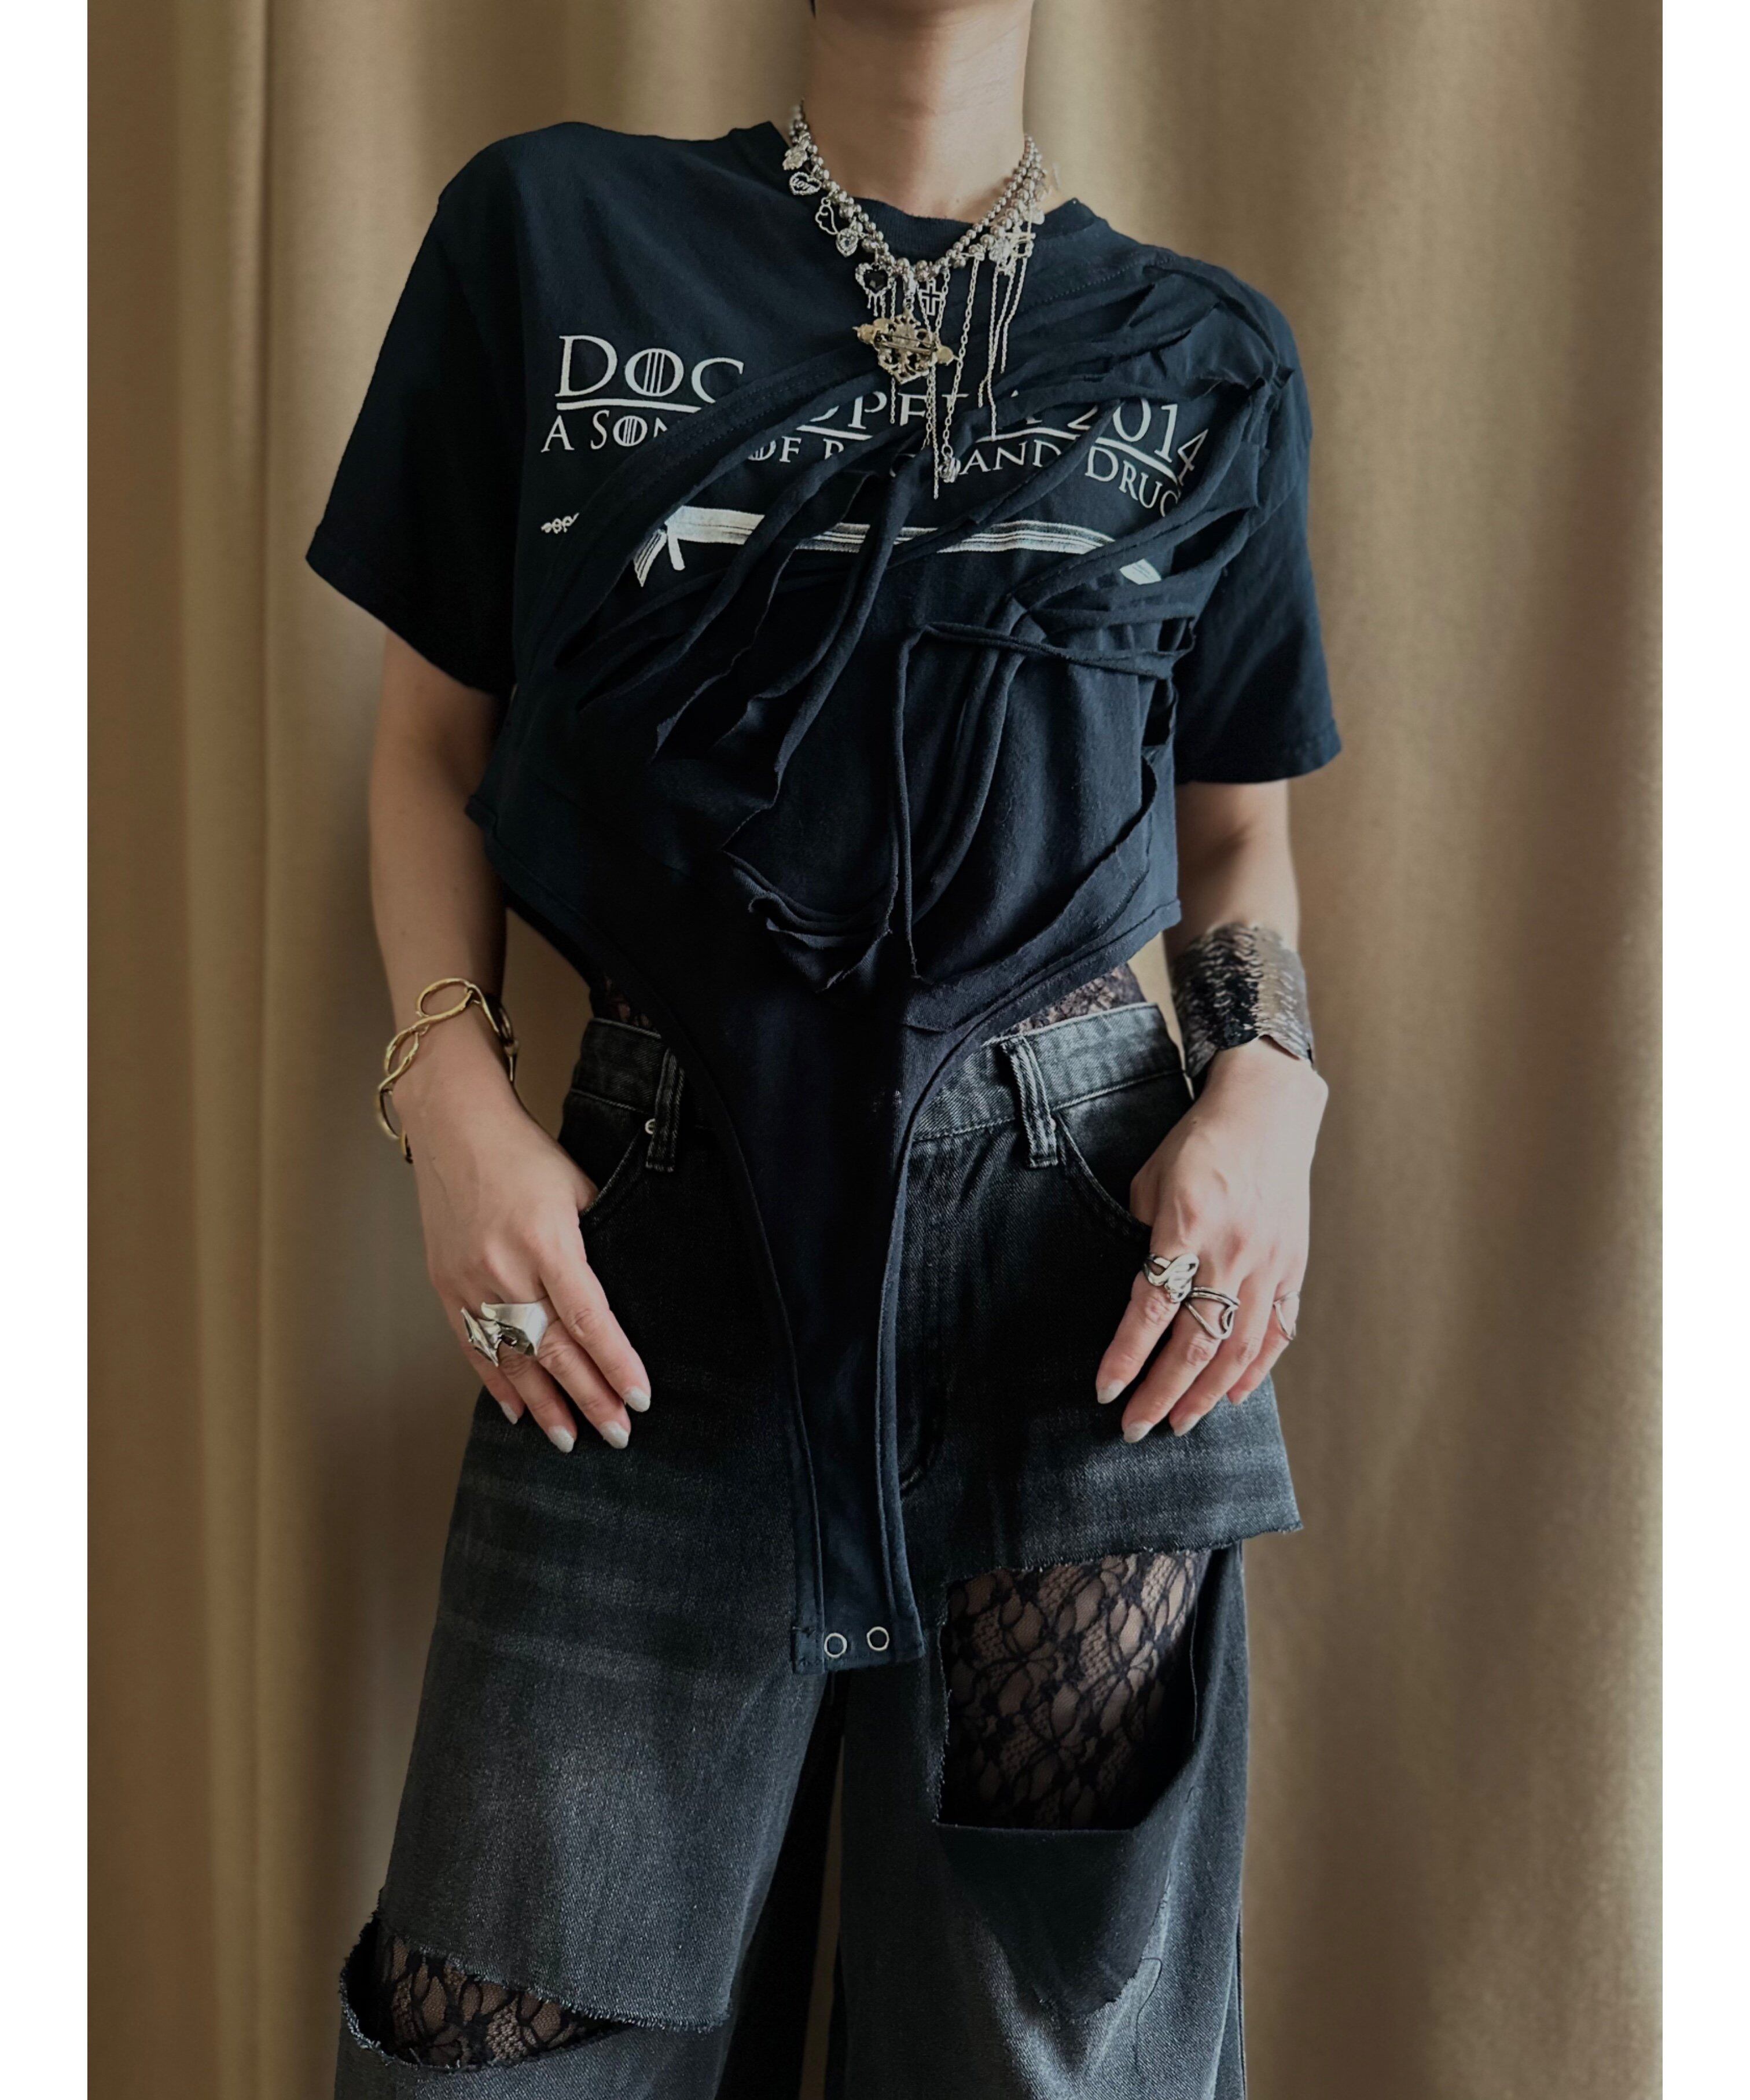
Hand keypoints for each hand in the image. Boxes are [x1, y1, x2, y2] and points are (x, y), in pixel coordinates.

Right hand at [396, 1019, 650, 1451]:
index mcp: (547, 1243)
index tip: (640, 1399)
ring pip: (513, 1360)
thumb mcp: (578, 1187)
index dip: (616, 1364)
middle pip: (554, 1351)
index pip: (590, 1319)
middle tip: (618, 1435)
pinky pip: (474, 1347)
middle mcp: (505, 1270)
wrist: (454, 1128)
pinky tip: (518, 1411)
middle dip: (589, 1398)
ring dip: (545, 1405)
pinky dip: (497, 1383)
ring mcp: (470, 1284)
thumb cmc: (524, 1154)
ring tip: (570, 1441)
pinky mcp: (446, 1287)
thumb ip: (598, 1240)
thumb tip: (623, 1290)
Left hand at [1094, 1040, 1325, 1440]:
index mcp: (1187, 1224)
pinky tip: (1233, 1396)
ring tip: (1178, 1423)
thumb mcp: (1151, 1179)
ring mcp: (1269, 1263)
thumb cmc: (1198, 1143)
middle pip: (1195, 1343)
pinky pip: (1278, 1332)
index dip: (1127, 1357)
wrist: (1267, 1111)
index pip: (1151, 1308)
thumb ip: (1145, 1237)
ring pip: (1240, 1349)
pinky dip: (1256, 1369)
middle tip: (1134, 1428)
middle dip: (1161, 1393)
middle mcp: (1232, 1251)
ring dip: (1206, 1394)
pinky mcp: (1293, 1267)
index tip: (1105, 1390)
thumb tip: (1140, 1290)